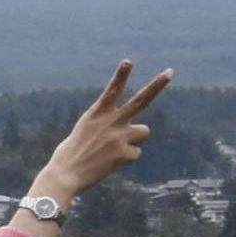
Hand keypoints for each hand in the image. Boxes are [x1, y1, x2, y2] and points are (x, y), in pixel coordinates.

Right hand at [19, 62, 171, 229]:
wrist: (65, 175)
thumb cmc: (71, 152)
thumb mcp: (85, 129)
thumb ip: (106, 122)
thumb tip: (128, 127)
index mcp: (97, 113)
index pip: (112, 90)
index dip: (121, 76)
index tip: (128, 61)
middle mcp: (111, 121)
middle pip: (140, 100)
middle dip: (156, 86)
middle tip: (170, 71)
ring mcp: (119, 137)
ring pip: (144, 131)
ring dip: (135, 137)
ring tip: (114, 148)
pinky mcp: (125, 154)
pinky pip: (137, 152)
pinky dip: (127, 157)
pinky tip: (111, 162)